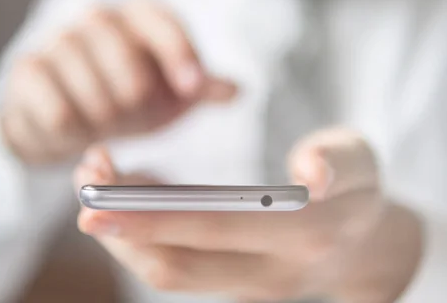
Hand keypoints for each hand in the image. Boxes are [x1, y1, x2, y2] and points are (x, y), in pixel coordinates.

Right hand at [0, 0, 236, 163]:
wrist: (61, 116)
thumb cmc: (121, 99)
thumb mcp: (166, 95)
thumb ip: (198, 89)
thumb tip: (235, 91)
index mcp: (137, 17)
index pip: (162, 23)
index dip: (180, 55)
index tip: (192, 89)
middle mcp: (96, 19)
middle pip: (129, 67)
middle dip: (138, 106)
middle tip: (135, 120)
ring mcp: (58, 41)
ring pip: (95, 95)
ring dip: (106, 124)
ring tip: (104, 126)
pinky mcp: (27, 70)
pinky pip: (60, 113)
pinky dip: (75, 133)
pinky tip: (75, 130)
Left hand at [75, 128, 422, 302]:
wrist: (364, 246)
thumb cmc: (356, 188)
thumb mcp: (360, 161)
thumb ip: (338, 160)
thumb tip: (310, 171)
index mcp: (304, 235)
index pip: (215, 228)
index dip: (154, 216)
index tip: (99, 196)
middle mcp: (270, 273)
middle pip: (178, 265)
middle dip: (121, 230)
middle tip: (81, 189)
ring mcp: (249, 286)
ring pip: (171, 274)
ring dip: (125, 237)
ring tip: (96, 186)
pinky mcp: (234, 284)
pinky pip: (179, 266)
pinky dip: (145, 238)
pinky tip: (129, 198)